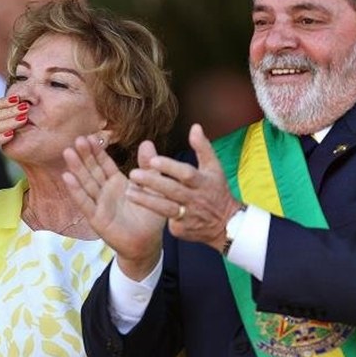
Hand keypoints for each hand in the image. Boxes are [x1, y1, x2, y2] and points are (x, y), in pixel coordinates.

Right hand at [63, 136, 165, 279]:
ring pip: (86, 183)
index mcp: (117, 182)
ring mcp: (99, 204)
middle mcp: (105, 191)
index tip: (89, 136)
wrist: (147, 243)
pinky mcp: (96, 218)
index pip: (104, 163)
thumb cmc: (150, 216)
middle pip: (92, 170)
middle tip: (77, 139)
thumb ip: (148, 166)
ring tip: (68, 153)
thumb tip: (147, 142)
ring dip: (77, 168)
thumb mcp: (152, 187)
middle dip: (85, 155)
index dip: (97, 151)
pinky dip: (76, 190)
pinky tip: (67, 177)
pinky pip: (85, 202)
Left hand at [127, 124, 241, 251]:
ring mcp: (188, 216)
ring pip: (165, 209)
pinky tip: (136, 209)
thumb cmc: (216, 191)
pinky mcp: (181, 229)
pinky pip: (165, 221)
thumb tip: (195, 126)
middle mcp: (195, 199)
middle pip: (172, 191)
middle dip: (152, 182)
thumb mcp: (214, 168)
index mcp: (203, 182)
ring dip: (146, 201)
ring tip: (128, 192)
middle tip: (133, 173)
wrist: (227, 224)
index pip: (186, 173)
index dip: (170, 167)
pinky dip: (152, 215)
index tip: (154, 160)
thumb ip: (203, 147)